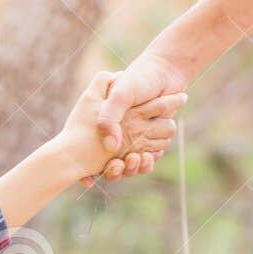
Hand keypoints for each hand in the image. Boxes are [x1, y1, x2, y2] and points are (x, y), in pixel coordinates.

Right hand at [88, 52, 189, 184]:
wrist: (166, 73)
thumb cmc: (140, 81)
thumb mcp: (120, 96)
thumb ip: (109, 117)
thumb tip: (112, 147)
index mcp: (106, 126)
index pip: (89, 156)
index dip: (86, 172)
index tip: (88, 180)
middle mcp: (118, 135)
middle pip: (111, 167)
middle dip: (114, 172)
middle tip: (116, 163)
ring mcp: (136, 140)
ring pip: (129, 167)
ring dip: (132, 167)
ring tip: (134, 157)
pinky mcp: (153, 142)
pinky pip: (147, 162)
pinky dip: (147, 162)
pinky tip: (146, 155)